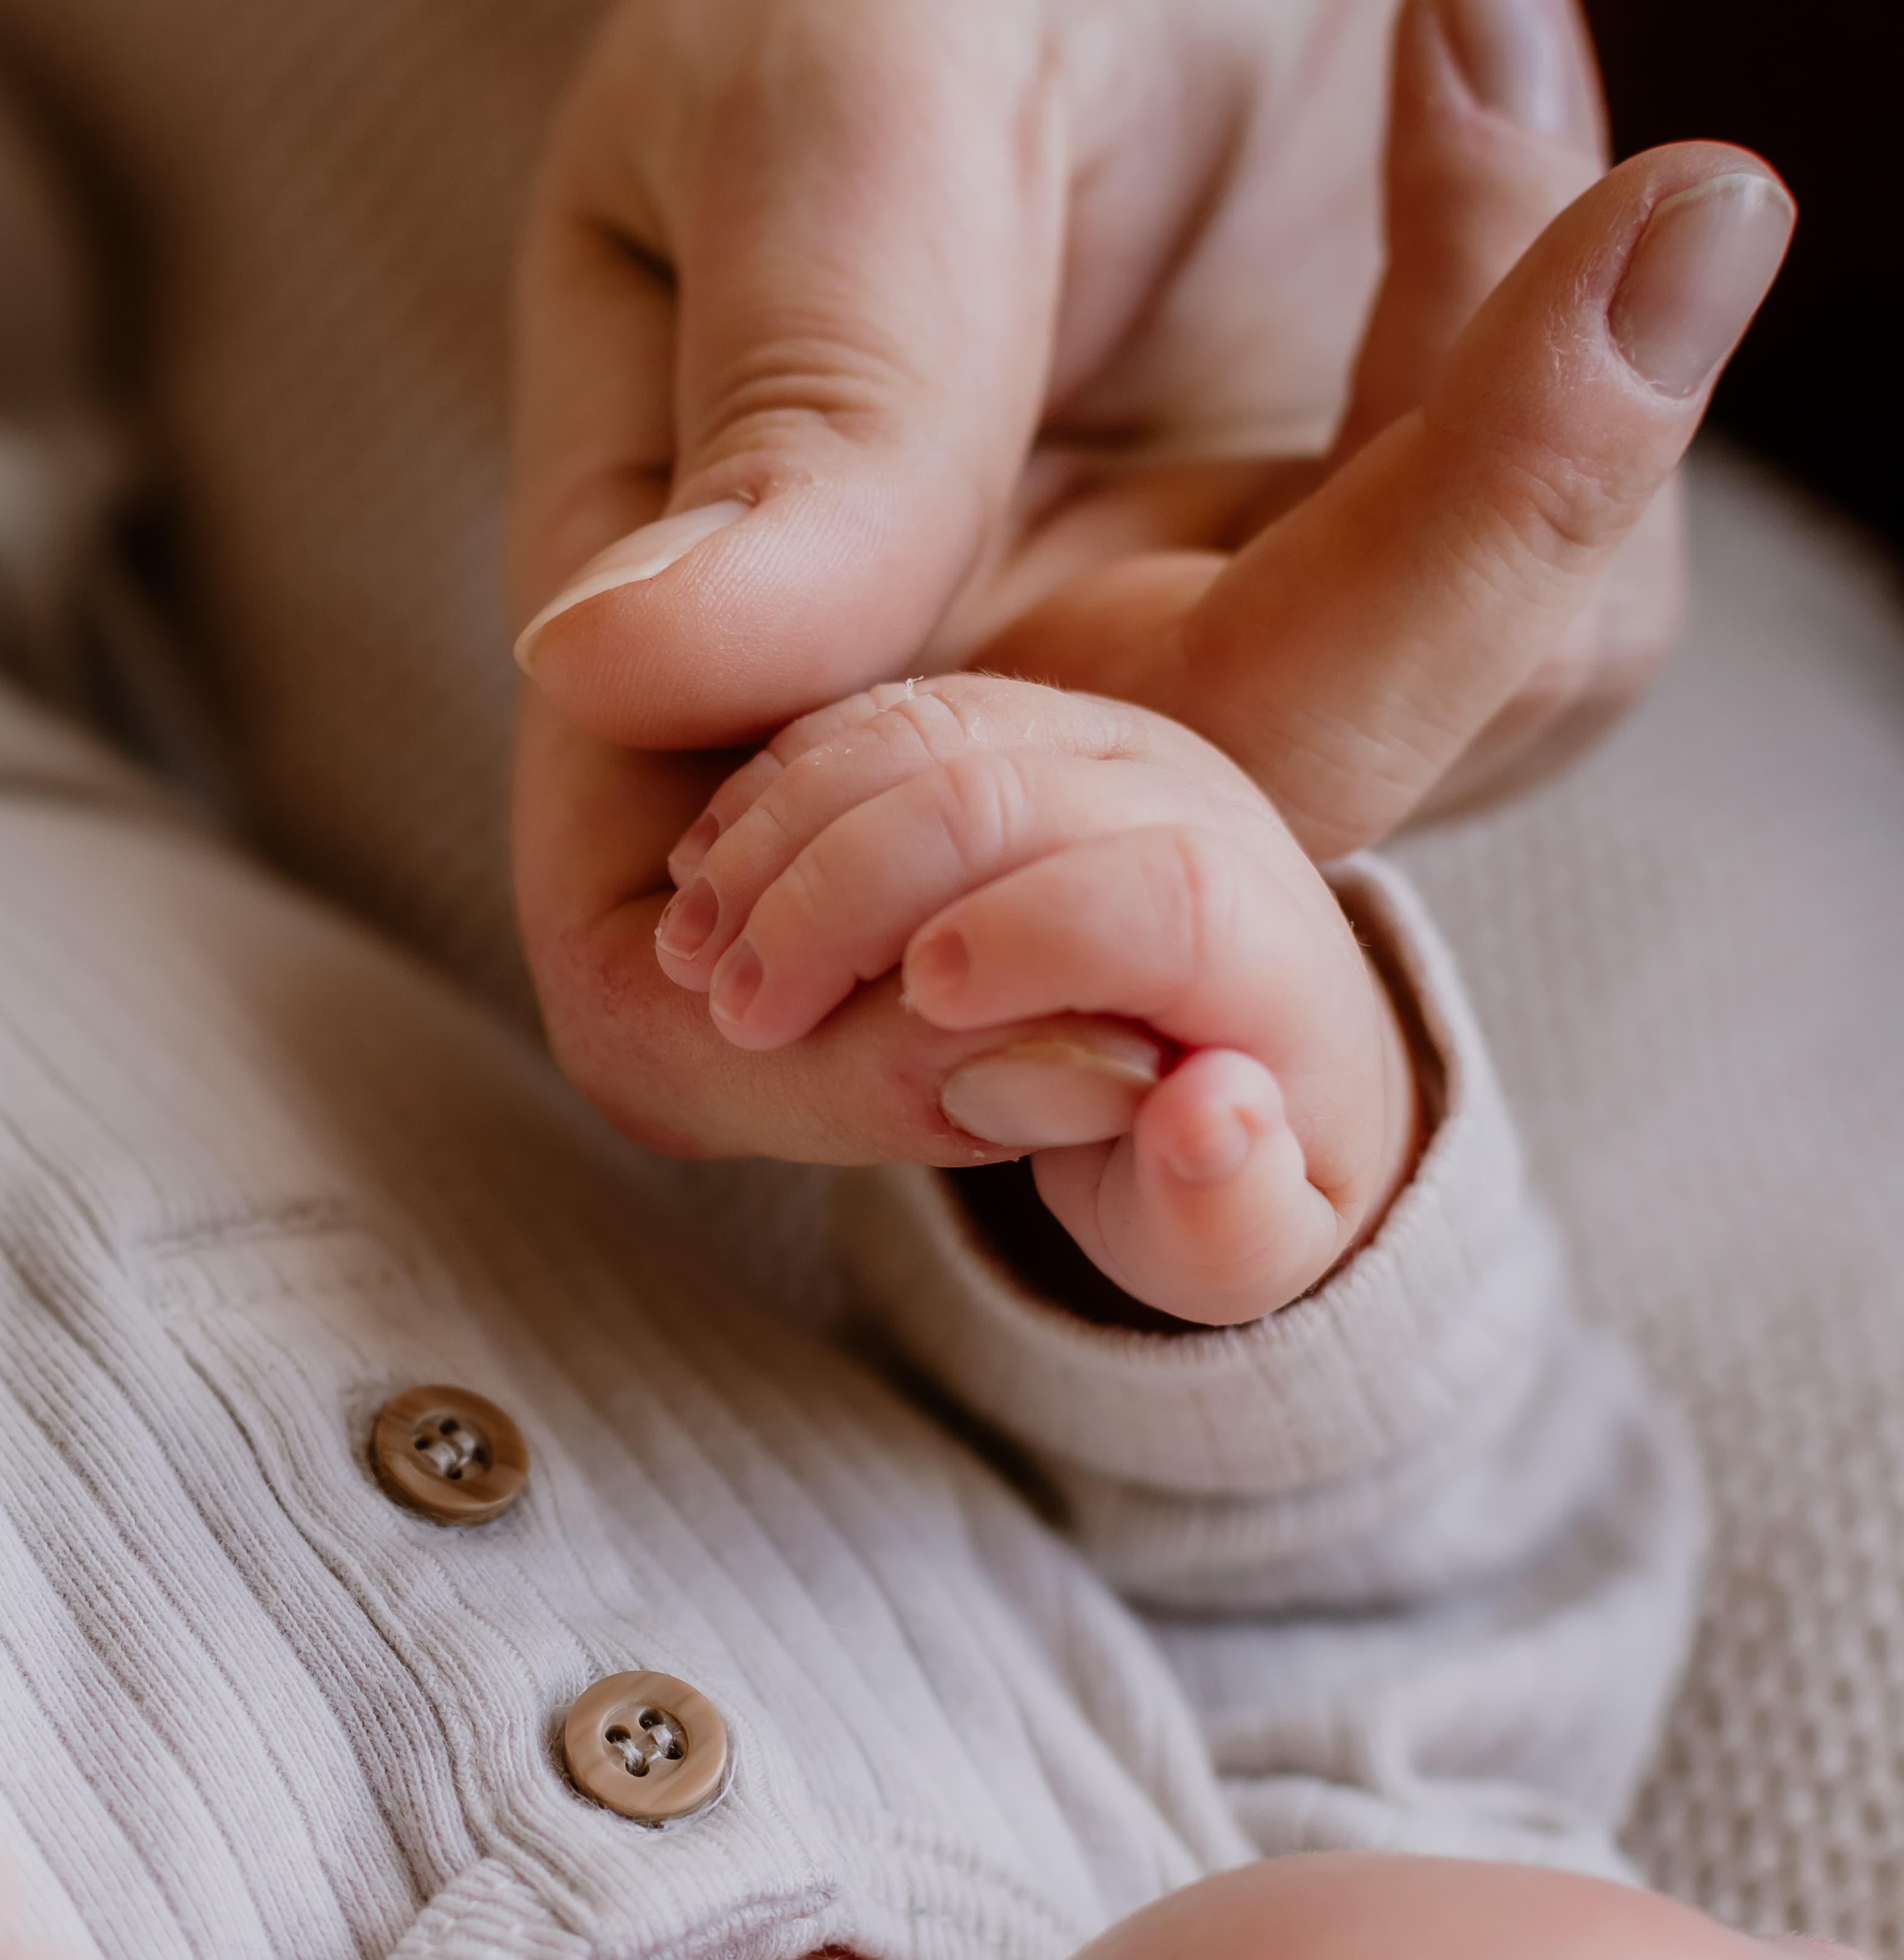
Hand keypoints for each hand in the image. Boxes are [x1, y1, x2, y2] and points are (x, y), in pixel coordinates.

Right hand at [514, 0, 1791, 1168]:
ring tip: (1464, 28)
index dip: (850, 1058)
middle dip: (1445, 560)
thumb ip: (801, 405)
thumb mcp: (834, 112)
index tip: (1139, 845)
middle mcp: (931, 739)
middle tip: (1654, 204)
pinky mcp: (1392, 640)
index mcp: (684, 666)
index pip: (676, 997)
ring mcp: (1178, 708)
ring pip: (1418, 752)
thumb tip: (628, 666)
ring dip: (1528, 401)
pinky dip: (1568, 348)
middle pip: (1153, 906)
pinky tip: (1474, 77)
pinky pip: (1558, 627)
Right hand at [657, 673, 1418, 1322]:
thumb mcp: (1238, 1245)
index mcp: (1267, 950)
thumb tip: (1208, 1116)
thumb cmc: (1214, 1181)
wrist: (1229, 1073)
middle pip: (1011, 793)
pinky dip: (773, 786)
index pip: (1175, 898)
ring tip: (692, 960)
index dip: (1042, 936)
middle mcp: (1188, 811)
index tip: (923, 998)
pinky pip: (875, 714)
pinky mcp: (1003, 724)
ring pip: (922, 732)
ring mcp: (1087, 748)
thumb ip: (1228, 1208)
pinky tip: (696, 877)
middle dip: (850, 895)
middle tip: (741, 1017)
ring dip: (781, 837)